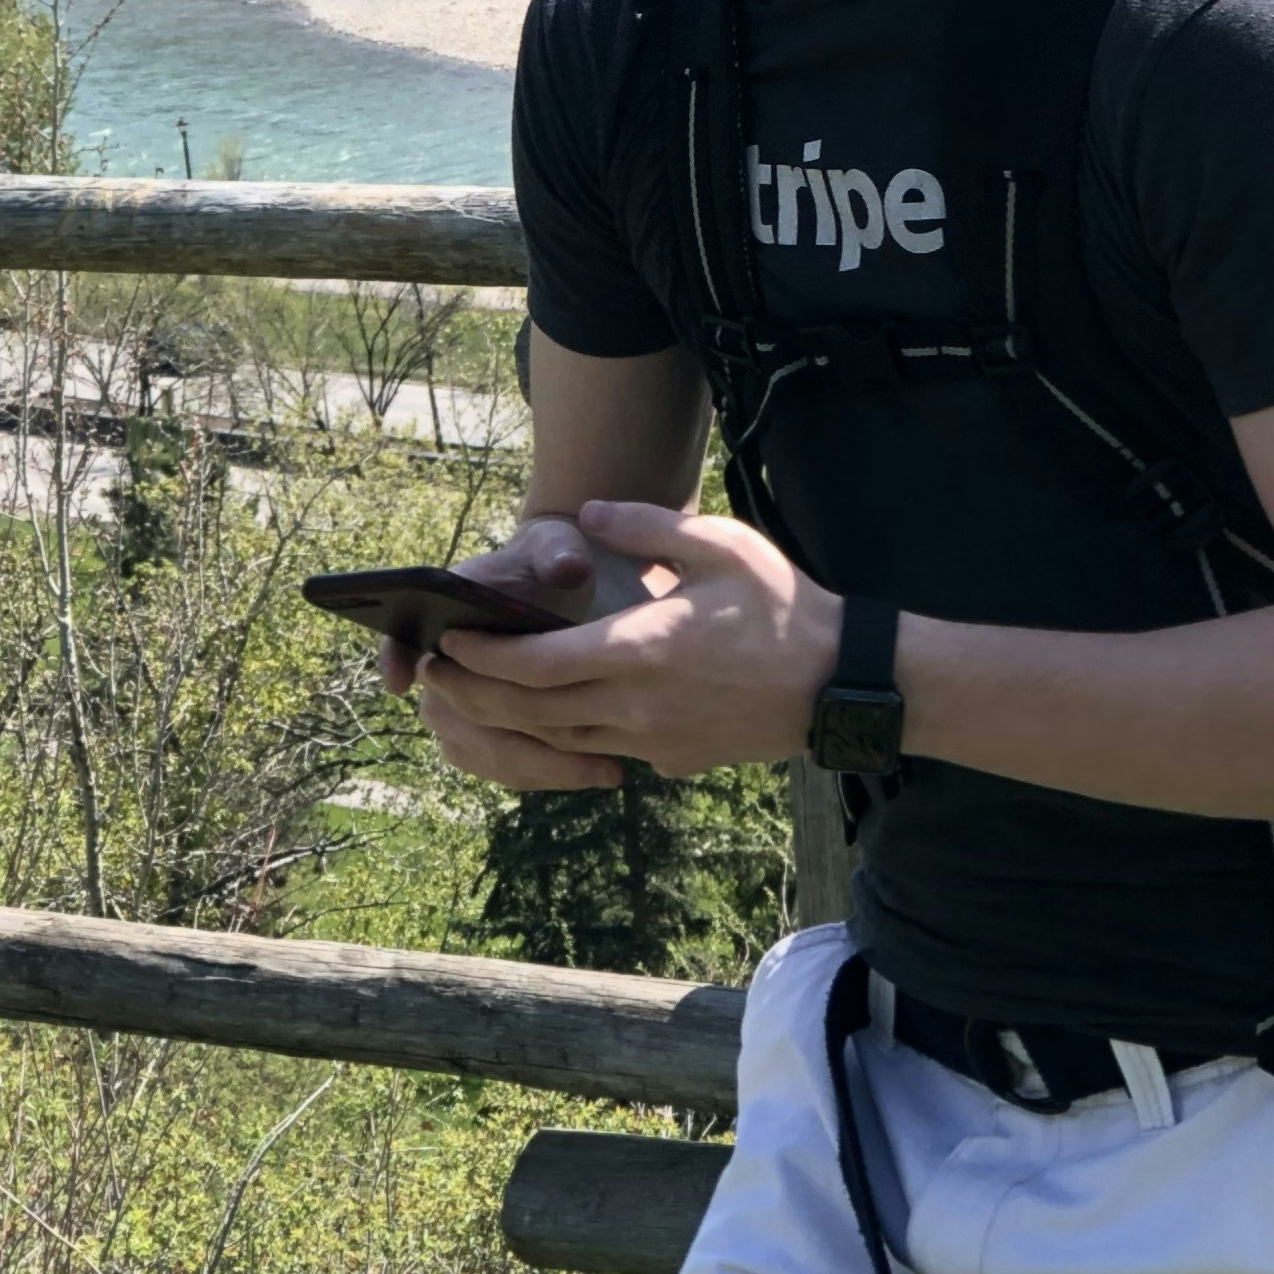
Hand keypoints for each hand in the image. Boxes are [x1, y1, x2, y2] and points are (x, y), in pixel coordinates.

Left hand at [418, 500, 840, 782]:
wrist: (839, 682)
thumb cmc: (781, 606)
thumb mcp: (720, 545)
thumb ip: (646, 526)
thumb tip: (587, 512)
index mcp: (639, 651)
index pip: (534, 665)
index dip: (482, 658)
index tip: (447, 641)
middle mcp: (635, 706)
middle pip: (529, 711)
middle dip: (473, 694)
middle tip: (434, 674)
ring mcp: (652, 742)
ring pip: (557, 738)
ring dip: (507, 720)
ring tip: (473, 693)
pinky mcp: (671, 760)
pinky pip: (598, 749)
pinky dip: (559, 735)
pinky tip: (547, 713)